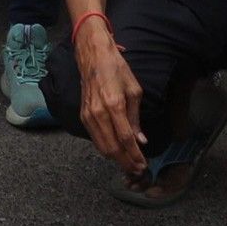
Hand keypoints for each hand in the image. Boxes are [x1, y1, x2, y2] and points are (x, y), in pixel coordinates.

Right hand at [73, 19, 149, 176]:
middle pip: (112, 148)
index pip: (126, 139)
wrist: (93, 56)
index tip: (144, 164)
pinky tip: (116, 152)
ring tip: (129, 165)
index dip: (135, 155)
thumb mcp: (134, 90)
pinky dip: (106, 149)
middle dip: (126, 162)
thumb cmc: (116, 69)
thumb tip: (141, 140)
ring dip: (116, 159)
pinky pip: (95, 139)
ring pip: (102, 147)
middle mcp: (98, 113)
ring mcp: (88, 116)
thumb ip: (136, 118)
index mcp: (114, 105)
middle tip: (138, 169)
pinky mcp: (82, 116)